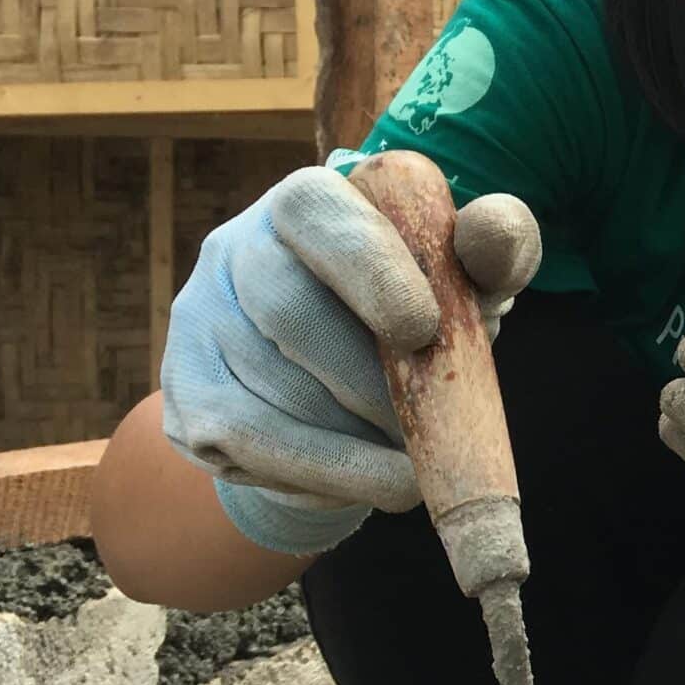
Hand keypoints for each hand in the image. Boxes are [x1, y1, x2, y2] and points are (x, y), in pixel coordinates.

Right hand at [159, 164, 542, 554]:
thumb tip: (495, 235)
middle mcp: (235, 248)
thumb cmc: (418, 309)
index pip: (318, 214)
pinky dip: (323, 470)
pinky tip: (374, 481)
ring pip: (265, 387)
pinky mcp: (188, 393)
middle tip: (426, 423)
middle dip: (367, 380)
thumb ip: (493, 247)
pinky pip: (246, 440)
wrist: (344, 381)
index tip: (424, 329)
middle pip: (285, 309)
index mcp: (308, 203)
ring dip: (351, 437)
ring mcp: (200, 319)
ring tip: (412, 462)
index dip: (371, 270)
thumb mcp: (465, 276)